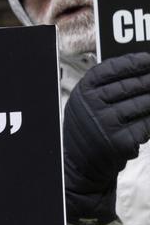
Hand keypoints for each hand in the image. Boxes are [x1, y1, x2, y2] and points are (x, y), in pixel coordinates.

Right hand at [62, 52, 149, 224]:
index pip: (113, 68)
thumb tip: (144, 70)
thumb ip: (107, 86)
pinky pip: (147, 124)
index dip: (134, 62)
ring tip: (148, 104)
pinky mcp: (121, 141)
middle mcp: (92, 105)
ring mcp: (107, 123)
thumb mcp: (88, 104)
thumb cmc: (90, 129)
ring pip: (144, 103)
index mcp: (83, 92)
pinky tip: (144, 125)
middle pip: (132, 85)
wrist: (81, 165)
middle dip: (149, 82)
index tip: (149, 60)